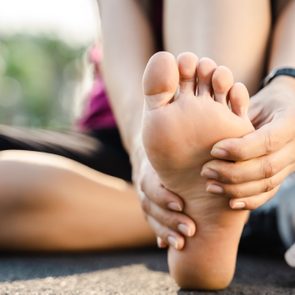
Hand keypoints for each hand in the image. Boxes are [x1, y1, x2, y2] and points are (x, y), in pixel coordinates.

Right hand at [131, 144, 195, 249]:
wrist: (155, 152)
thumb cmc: (179, 151)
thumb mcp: (185, 151)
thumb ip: (199, 162)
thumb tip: (223, 176)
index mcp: (152, 166)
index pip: (151, 183)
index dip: (163, 196)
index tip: (181, 206)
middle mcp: (145, 182)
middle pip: (149, 202)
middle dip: (169, 218)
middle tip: (190, 230)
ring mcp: (145, 194)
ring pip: (149, 215)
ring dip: (164, 231)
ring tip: (181, 244)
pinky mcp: (150, 205)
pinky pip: (151, 221)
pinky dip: (159, 233)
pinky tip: (165, 246)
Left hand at [201, 76, 294, 209]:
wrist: (283, 110)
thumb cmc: (263, 103)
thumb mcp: (253, 102)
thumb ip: (238, 113)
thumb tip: (212, 124)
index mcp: (291, 122)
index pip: (268, 141)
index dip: (240, 149)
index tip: (214, 150)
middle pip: (267, 167)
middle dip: (232, 173)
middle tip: (206, 171)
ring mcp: (291, 163)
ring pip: (267, 183)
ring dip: (236, 189)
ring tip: (211, 186)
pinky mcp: (283, 175)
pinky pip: (269, 193)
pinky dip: (250, 200)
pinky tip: (230, 202)